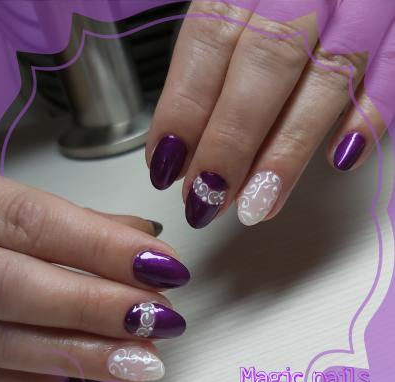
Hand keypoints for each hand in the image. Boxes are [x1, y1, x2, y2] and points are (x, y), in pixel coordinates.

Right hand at [0, 172, 188, 381]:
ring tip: (140, 360)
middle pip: (20, 287)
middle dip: (98, 306)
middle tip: (160, 319)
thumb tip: (144, 234)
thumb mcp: (10, 201)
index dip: (106, 246)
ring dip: (78, 355)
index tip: (166, 265)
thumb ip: (77, 220)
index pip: (40, 223)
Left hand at [146, 0, 393, 227]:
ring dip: (289, 150)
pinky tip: (340, 160)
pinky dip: (373, 115)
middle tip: (206, 198)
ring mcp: (362, 0)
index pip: (208, 40)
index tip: (166, 166)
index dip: (184, 109)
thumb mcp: (231, 0)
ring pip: (327, 76)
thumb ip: (207, 57)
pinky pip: (393, 68)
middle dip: (231, 142)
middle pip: (264, 63)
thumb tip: (181, 143)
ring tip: (258, 204)